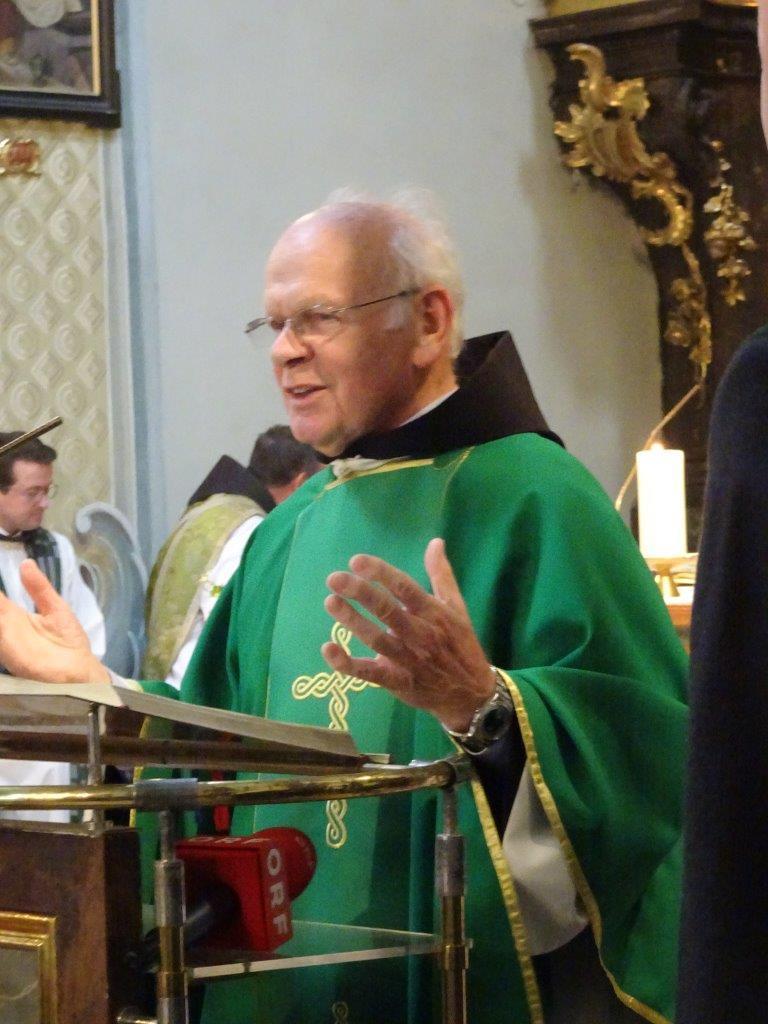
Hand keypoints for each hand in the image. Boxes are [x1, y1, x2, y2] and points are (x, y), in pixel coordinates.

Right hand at [0, 560, 109, 683]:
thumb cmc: (68, 641)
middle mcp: (4, 629)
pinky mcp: (11, 655)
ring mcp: (5, 643)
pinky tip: (4, 622)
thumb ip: (39, 588)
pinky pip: (1, 642)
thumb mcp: (54, 608)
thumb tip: (25, 563)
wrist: (80, 671)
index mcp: (12, 616)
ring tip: (2, 612)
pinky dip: (1, 631)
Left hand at [322, 538, 495, 730]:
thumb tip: (435, 541)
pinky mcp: (398, 682)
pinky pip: (370, 674)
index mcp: (434, 613)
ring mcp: (409, 660)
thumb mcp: (457, 607)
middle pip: (388, 611)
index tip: (357, 561)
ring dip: (352, 622)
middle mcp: (421, 634)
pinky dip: (348, 664)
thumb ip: (441, 574)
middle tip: (335, 578)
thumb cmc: (461, 644)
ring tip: (331, 602)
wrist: (471, 694)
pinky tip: (328, 649)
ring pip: (376, 639)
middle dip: (361, 593)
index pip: (406, 588)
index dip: (382, 574)